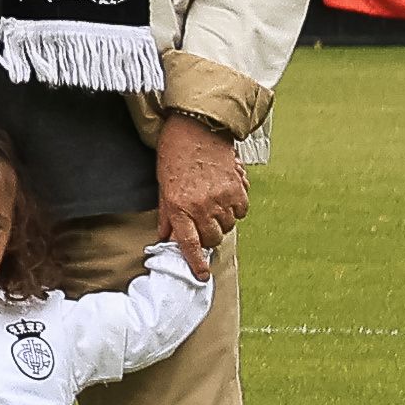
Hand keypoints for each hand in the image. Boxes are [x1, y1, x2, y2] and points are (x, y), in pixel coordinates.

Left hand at [154, 111, 247, 263]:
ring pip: (228, 225)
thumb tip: (165, 237)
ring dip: (221, 220)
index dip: (196, 263)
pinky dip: (235, 207)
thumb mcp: (163, 187)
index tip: (202, 275)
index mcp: (179, 207)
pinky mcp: (238, 188)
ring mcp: (222, 198)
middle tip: (203, 223)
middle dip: (208, 236)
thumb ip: (167, 215)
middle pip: (213, 238)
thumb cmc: (174, 155)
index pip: (189, 244)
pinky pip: (241, 210)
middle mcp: (201, 206)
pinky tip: (225, 193)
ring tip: (212, 202)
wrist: (196, 129)